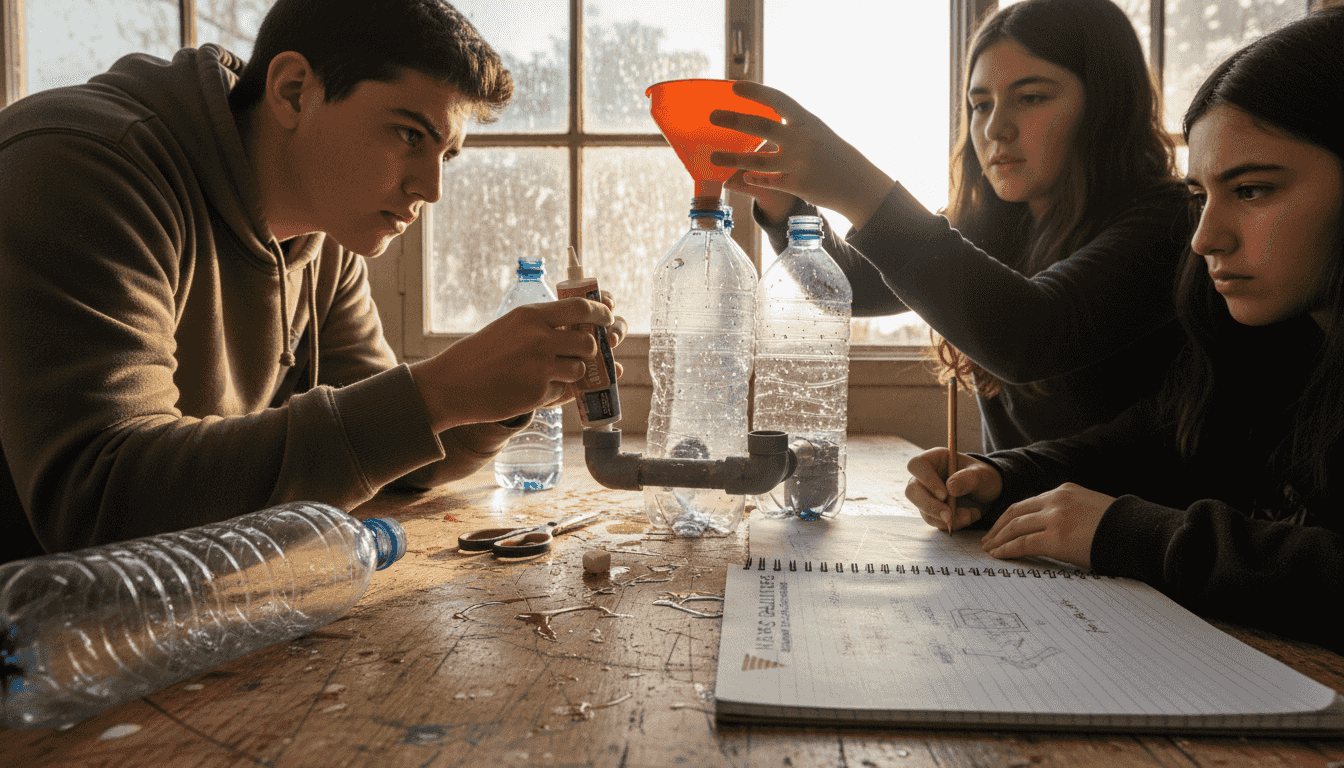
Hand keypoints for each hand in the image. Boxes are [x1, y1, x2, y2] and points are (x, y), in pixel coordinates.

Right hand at [410, 297, 620, 430]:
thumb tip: (580, 328)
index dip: (601, 313)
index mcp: (532, 315)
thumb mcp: (510, 327)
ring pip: (580, 369)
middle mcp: (540, 338)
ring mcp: (541, 366)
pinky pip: (563, 391)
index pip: (581, 308)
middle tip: (584, 353)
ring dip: (573, 373)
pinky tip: (532, 389)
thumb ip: (542, 326)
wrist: (452, 384)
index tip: (608, 317)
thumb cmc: (479, 355)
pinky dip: (554, 392)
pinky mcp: (539, 392)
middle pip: (588, 342)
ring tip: (550, 373)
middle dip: (591, 350)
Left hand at [707, 81, 894, 228]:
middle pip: (762, 127)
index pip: (778, 100)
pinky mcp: (798, 185)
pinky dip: (753, 178)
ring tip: (713, 157)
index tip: (734, 86)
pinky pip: (768, 181)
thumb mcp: (815, 131)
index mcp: (807, 121)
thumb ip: (790, 124)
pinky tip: (742, 177)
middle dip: (735, 120)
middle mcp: (803, 140)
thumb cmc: (832, 154)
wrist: (857, 183)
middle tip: (713, 116)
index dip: (756, 92)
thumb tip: (758, 119)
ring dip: (733, 159)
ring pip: (758, 161)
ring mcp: (800, 163)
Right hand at [905, 448, 1001, 532]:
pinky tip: (968, 516)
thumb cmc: (983, 477)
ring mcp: (926, 495)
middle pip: (912, 491)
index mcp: (934, 459)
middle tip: (949, 516)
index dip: (926, 480)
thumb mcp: (983, 475)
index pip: (917, 465)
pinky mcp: (931, 511)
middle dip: (930, 506)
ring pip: (922, 509)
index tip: (944, 494)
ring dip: (944, 518)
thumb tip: (950, 488)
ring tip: (970, 515)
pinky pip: (934, 521)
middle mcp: (925, 477)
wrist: (987, 493)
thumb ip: (969, 478)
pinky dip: (951, 524)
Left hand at [980, 483, 1113, 568]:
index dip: (1009, 516)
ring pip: (1015, 527)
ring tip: (990, 549)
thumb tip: (1050, 527)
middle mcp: (1057, 500)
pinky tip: (1000, 555)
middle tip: (988, 539)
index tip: (1000, 527)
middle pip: (1015, 512)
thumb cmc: (1118, 526)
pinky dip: (1007, 549)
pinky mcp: (1057, 537)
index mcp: (1064, 490)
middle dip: (998, 527)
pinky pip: (1023, 543)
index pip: (1027, 503)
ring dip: (999, 539)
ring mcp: (1056, 517)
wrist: (1137, 533)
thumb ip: (1068, 511)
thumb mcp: (1090, 507)